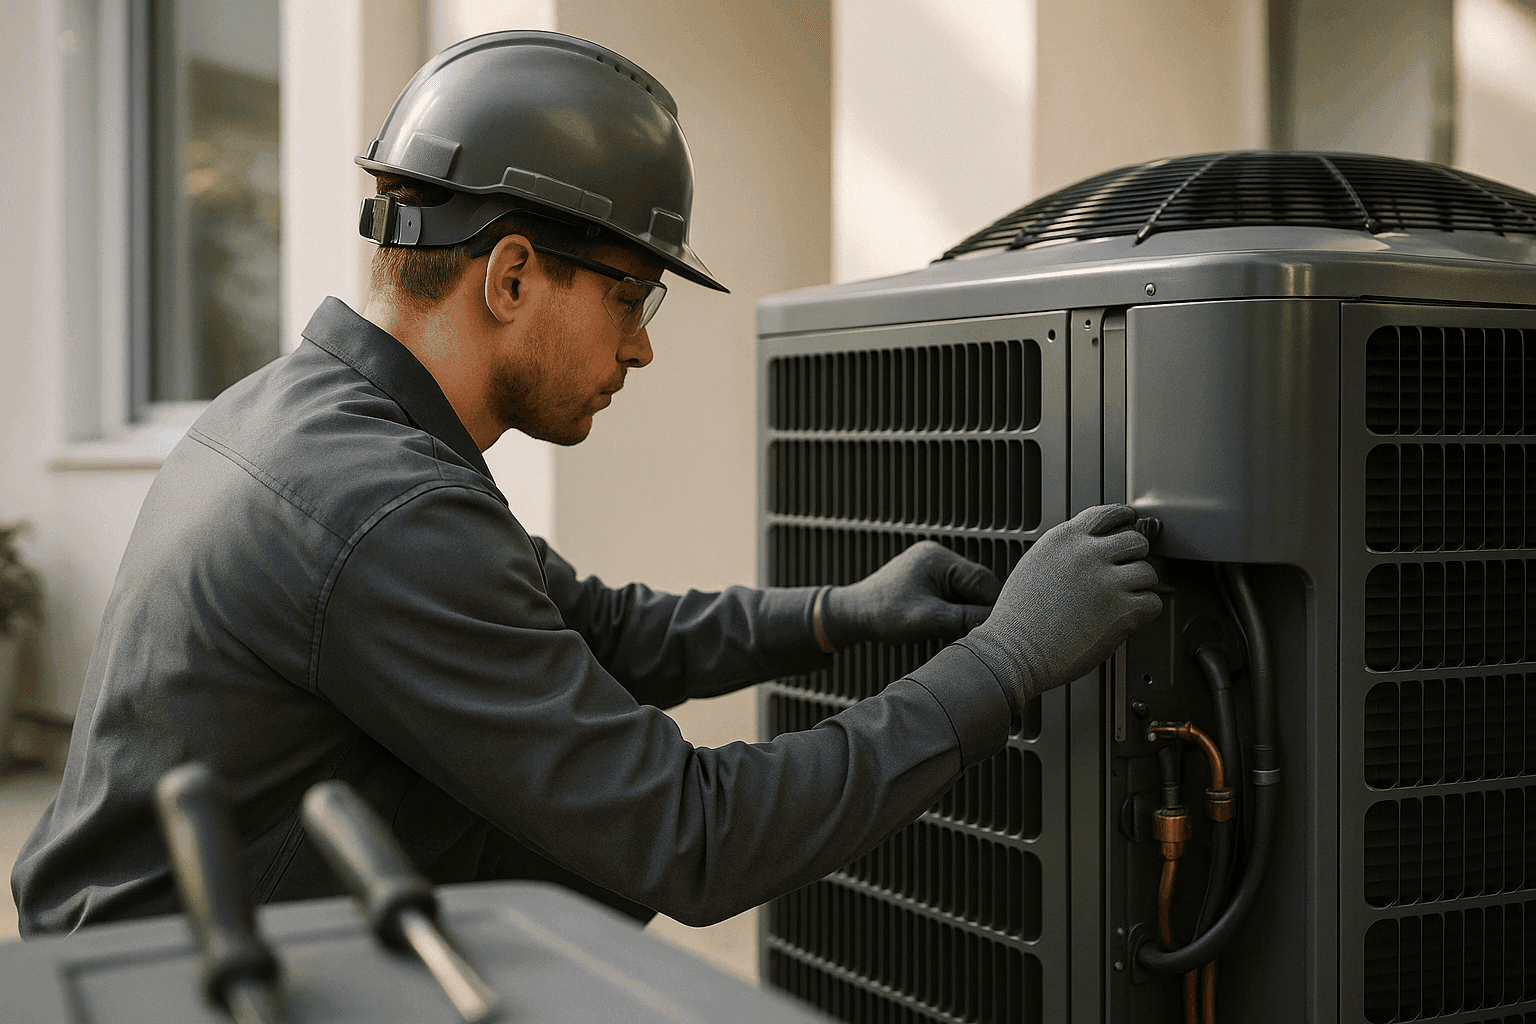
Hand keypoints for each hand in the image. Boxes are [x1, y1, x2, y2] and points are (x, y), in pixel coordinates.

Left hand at [820, 541, 1002, 648]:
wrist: (853, 614)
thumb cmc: (883, 614)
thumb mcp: (928, 620)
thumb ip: (965, 619)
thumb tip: (997, 624)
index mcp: (939, 558)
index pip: (982, 581)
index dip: (993, 606)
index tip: (999, 629)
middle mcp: (938, 557)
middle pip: (977, 585)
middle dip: (979, 609)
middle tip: (981, 633)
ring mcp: (933, 567)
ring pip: (967, 592)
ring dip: (968, 611)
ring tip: (959, 630)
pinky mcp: (928, 579)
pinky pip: (954, 594)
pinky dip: (956, 610)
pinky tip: (949, 624)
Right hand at [958, 504, 1162, 709]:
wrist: (1014, 651)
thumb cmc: (1018, 618)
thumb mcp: (1035, 564)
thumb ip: (1066, 550)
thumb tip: (1091, 547)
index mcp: (1065, 539)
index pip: (1108, 514)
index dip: (1124, 520)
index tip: (1129, 524)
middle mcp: (1088, 555)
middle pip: (1136, 541)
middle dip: (1133, 558)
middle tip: (1126, 572)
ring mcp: (1107, 582)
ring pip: (1148, 572)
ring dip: (1139, 587)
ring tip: (1122, 600)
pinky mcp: (1122, 611)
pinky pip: (1152, 602)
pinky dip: (1143, 612)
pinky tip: (1125, 617)